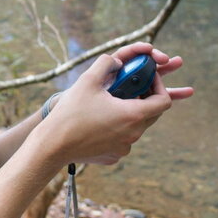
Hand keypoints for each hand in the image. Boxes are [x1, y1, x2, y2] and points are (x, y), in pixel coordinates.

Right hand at [41, 43, 191, 165]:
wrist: (52, 145)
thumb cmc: (70, 112)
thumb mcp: (88, 80)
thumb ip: (106, 62)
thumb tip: (118, 61)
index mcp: (133, 115)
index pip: (164, 101)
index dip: (160, 86)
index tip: (147, 78)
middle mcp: (134, 134)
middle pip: (153, 114)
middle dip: (146, 98)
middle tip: (132, 86)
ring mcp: (124, 147)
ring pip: (137, 127)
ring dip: (131, 113)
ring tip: (113, 101)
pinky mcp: (114, 156)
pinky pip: (123, 139)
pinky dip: (118, 128)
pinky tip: (101, 121)